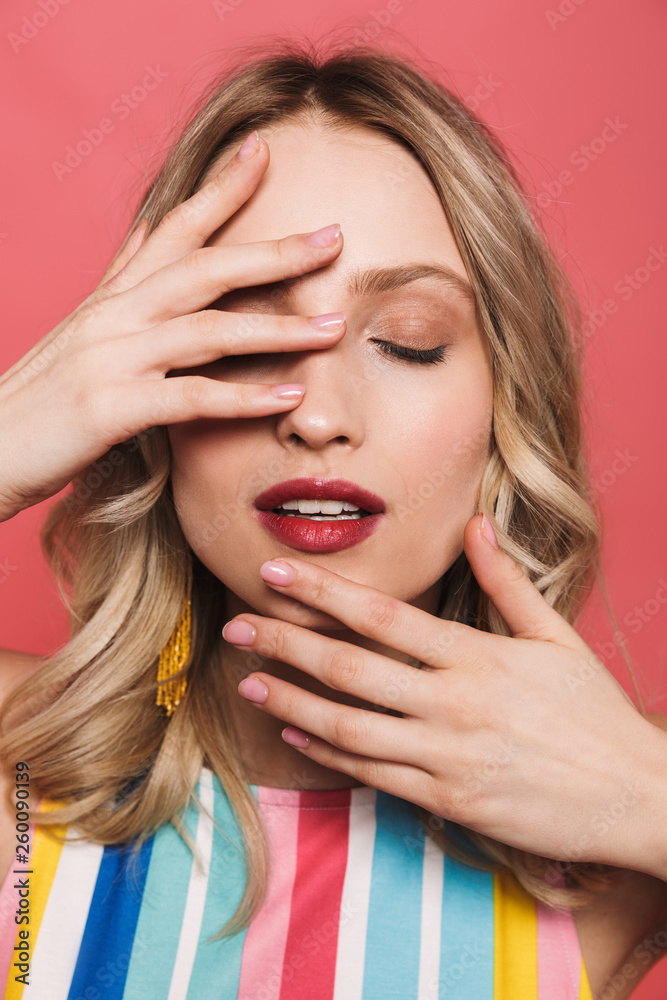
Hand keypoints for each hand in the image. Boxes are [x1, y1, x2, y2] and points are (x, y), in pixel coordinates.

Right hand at [0, 130, 345, 521]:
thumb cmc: (41, 395)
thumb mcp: (83, 327)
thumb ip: (124, 279)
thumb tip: (153, 230)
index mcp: (113, 296)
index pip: (171, 228)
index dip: (218, 190)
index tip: (263, 152)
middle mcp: (114, 316)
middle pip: (204, 268)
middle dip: (273, 251)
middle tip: (335, 238)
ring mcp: (112, 359)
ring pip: (207, 330)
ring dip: (276, 328)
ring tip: (333, 328)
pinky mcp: (111, 409)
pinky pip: (190, 399)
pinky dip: (243, 398)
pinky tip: (289, 397)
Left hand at [224, 513, 666, 874]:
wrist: (638, 795)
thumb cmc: (595, 713)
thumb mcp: (555, 637)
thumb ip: (506, 582)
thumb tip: (475, 525)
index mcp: (477, 656)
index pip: (382, 617)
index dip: (321, 594)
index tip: (275, 574)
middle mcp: (454, 703)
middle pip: (349, 668)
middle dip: (284, 643)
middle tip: (235, 626)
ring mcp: (448, 757)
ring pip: (349, 727)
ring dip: (290, 702)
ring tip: (248, 682)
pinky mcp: (449, 802)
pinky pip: (373, 775)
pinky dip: (328, 753)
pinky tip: (296, 735)